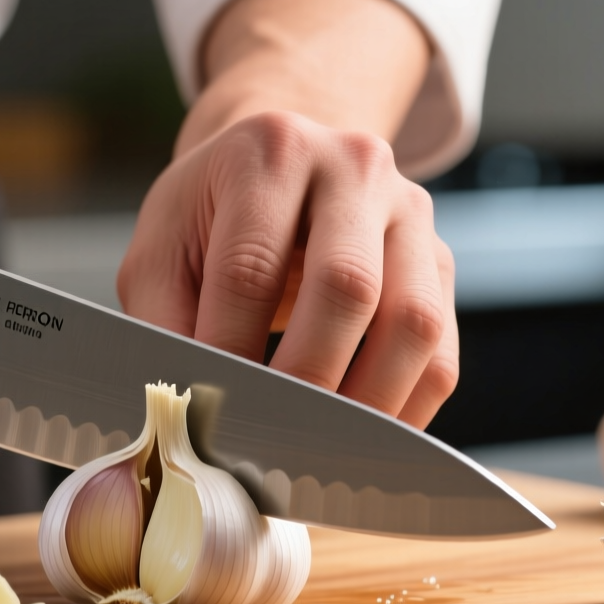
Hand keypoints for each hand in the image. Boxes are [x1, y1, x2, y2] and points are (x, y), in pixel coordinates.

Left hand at [119, 112, 456, 427]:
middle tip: (263, 442)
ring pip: (412, 324)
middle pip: (348, 289)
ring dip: (366, 406)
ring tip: (316, 452)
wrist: (276, 167)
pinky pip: (441, 353)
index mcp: (271, 151)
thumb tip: (183, 407)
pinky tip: (358, 442)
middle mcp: (355, 168)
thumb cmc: (211, 217)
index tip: (207, 411)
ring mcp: (409, 214)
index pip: (251, 269)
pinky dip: (404, 411)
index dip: (227, 351)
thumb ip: (163, 322)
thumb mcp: (162, 249)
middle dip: (304, 383)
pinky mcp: (439, 262)